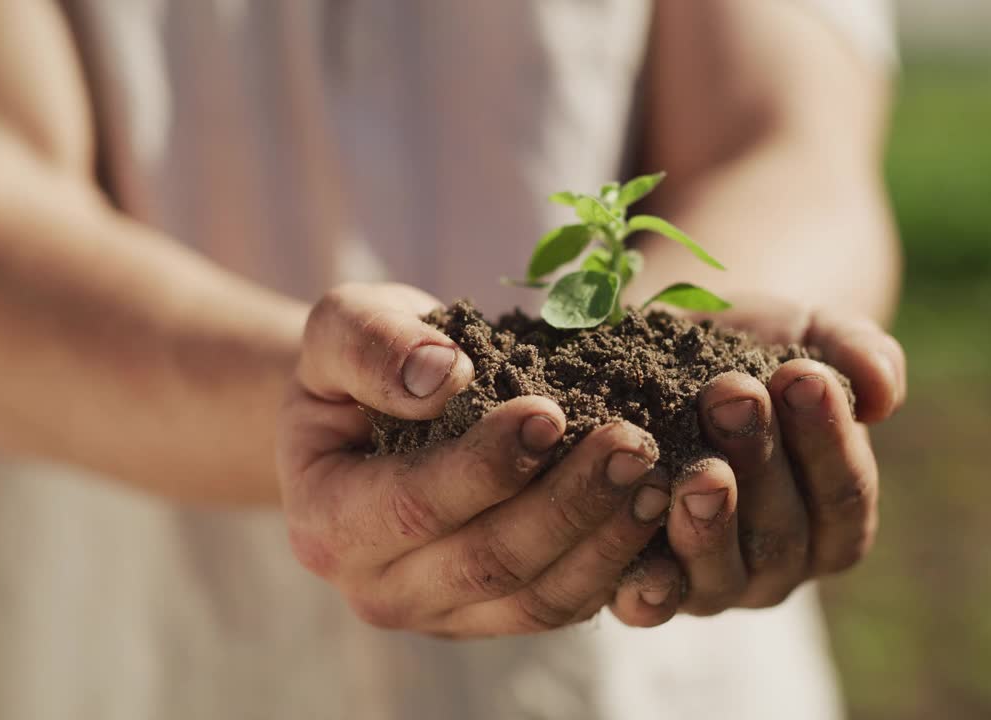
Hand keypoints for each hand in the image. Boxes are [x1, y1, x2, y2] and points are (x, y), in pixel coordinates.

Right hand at [276, 283, 675, 637]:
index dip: (486, 465)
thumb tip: (438, 378)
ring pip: (537, 600)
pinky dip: (620, 568)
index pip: (413, 507)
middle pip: (487, 564)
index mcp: (328, 523)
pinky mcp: (498, 615)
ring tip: (659, 474)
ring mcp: (444, 614)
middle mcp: (380, 588)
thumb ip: (370, 344)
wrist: (380, 413)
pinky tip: (661, 513)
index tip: (551, 412)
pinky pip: (565, 607)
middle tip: (632, 443)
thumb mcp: (342, 326)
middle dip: (568, 504)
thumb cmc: (362, 364)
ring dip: (607, 540)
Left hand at [613, 295, 905, 616]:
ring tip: (696, 465)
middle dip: (757, 461)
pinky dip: (643, 579)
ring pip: (718, 572)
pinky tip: (634, 532)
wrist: (674, 351)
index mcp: (835, 523)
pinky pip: (648, 601)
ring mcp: (712, 585)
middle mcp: (778, 567)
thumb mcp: (813, 336)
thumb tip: (884, 394)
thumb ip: (860, 355)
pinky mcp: (645, 591)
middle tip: (731, 394)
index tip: (802, 373)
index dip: (827, 437)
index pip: (844, 494)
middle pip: (779, 535)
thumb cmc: (761, 349)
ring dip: (705, 520)